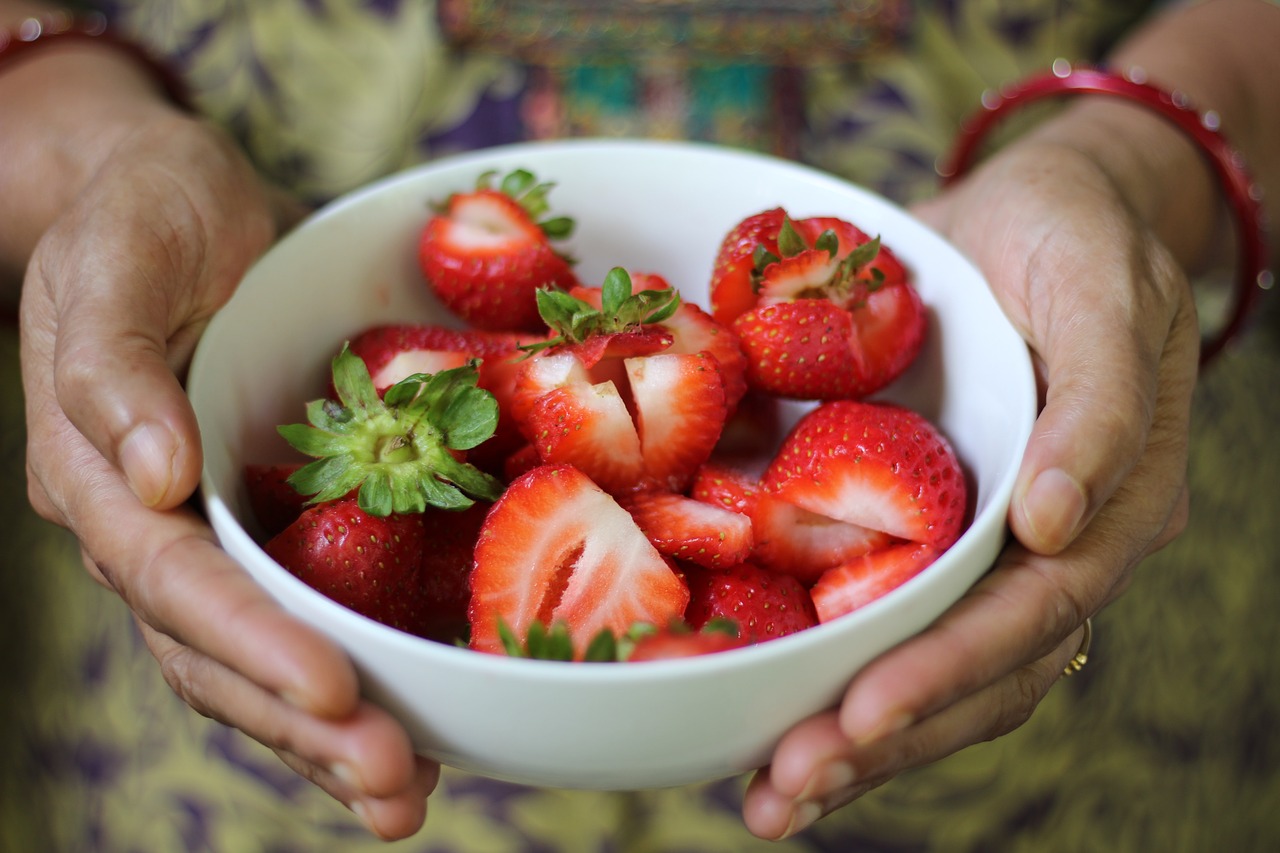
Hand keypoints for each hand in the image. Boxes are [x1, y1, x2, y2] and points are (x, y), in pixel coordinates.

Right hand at [19, 111, 437, 838]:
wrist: (170, 205)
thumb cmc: (141, 217)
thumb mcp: (118, 259)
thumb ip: (113, 367)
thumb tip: (152, 475)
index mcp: (100, 474)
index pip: (174, 581)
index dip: (250, 641)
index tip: (332, 690)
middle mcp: (150, 527)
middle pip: (216, 652)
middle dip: (301, 725)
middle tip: (394, 782)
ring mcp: (206, 535)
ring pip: (251, 663)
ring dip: (324, 738)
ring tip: (406, 795)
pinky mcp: (260, 524)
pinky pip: (295, 618)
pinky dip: (344, 682)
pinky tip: (410, 728)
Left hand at [740, 137, 1199, 838]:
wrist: (1040, 212)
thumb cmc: (1073, 240)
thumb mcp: (1103, 291)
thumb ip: (1101, 405)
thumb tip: (1058, 527)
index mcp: (1112, 508)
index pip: (1033, 619)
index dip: (949, 672)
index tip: (862, 713)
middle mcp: (1054, 551)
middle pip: (978, 675)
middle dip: (882, 737)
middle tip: (783, 789)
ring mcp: (991, 548)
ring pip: (938, 672)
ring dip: (856, 740)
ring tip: (768, 796)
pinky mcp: (933, 528)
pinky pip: (894, 619)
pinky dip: (838, 676)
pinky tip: (769, 723)